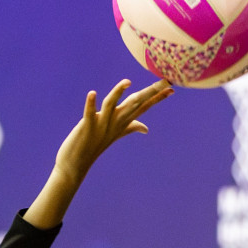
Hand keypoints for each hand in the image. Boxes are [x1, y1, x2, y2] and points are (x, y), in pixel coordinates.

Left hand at [52, 78, 172, 184]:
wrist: (75, 165)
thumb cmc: (94, 147)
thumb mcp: (115, 134)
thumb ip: (131, 128)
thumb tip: (146, 129)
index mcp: (122, 122)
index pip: (143, 107)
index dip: (157, 98)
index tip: (172, 88)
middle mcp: (115, 123)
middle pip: (134, 104)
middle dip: (149, 93)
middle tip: (165, 81)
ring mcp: (101, 126)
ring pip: (112, 106)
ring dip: (118, 93)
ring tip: (127, 82)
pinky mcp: (87, 127)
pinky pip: (89, 114)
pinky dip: (90, 104)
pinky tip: (92, 93)